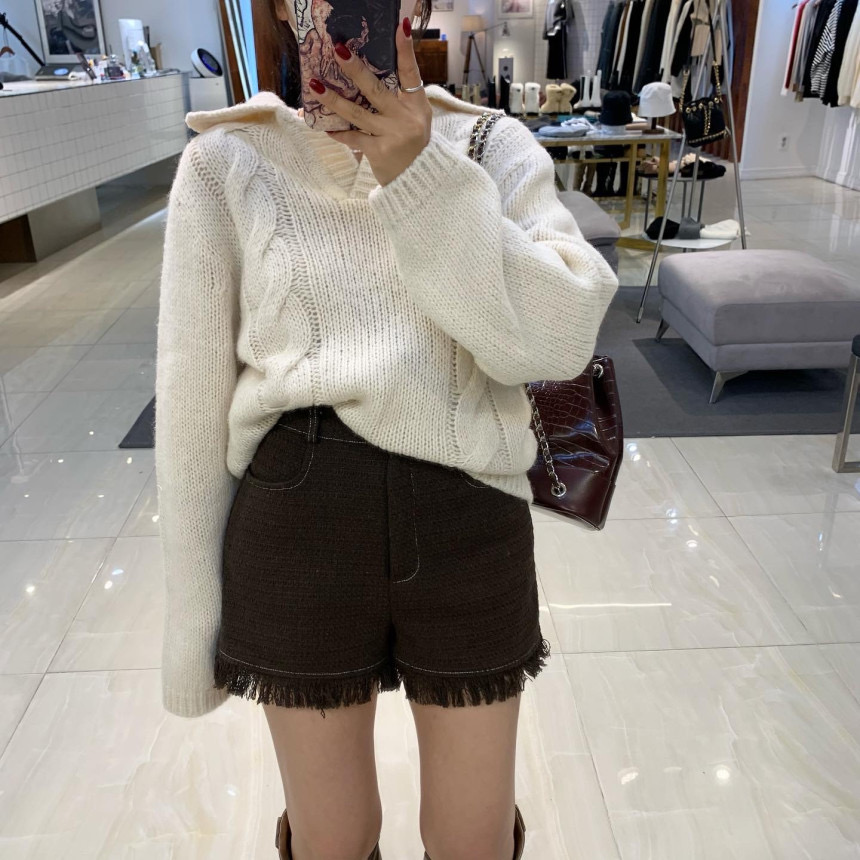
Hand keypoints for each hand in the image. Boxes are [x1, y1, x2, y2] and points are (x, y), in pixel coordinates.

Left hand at [310, 16, 432, 187]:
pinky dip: (339, 133)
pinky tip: (325, 127)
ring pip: (357, 113)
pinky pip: (353, 139)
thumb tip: (371, 73)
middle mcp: (404, 118)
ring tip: (315, 86)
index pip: (411, 73)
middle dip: (355, 69)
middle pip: (375, 90)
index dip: (405, 50)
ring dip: (334, 99)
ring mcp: (390, 135)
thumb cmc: (414, 144)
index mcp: (416, 105)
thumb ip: (401, 96)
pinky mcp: (378, 151)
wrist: (418, 179)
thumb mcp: (417, 117)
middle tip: (338, 50)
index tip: (398, 28)